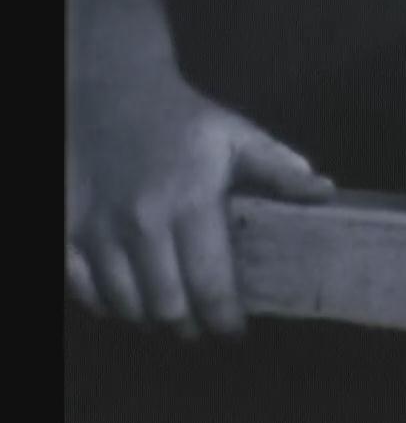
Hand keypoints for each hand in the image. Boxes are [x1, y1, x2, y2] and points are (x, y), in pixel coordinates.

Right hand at [66, 75, 333, 338]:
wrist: (112, 91)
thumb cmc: (182, 121)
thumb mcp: (237, 136)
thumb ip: (279, 169)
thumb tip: (325, 193)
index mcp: (190, 202)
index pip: (211, 284)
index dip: (225, 319)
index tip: (235, 332)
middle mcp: (141, 223)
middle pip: (166, 306)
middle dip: (188, 326)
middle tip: (202, 327)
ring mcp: (96, 229)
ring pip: (123, 305)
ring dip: (148, 318)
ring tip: (169, 313)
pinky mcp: (63, 229)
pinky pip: (80, 289)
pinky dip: (104, 303)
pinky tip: (125, 296)